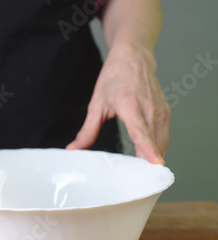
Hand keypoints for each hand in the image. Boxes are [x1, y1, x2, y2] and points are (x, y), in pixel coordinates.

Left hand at [66, 43, 169, 164]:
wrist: (134, 57)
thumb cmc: (114, 77)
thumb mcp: (96, 103)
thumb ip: (87, 130)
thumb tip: (74, 149)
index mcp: (129, 104)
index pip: (140, 130)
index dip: (148, 148)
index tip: (155, 163)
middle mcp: (148, 108)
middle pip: (153, 142)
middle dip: (148, 164)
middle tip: (137, 183)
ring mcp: (160, 110)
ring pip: (161, 142)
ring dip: (153, 158)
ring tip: (143, 176)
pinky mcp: (165, 112)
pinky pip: (164, 136)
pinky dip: (158, 148)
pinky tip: (148, 159)